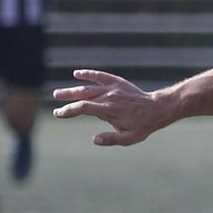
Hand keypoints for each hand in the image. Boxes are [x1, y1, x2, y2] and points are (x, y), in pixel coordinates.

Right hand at [52, 70, 169, 145]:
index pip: (83, 108)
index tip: (59, 113)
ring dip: (73, 89)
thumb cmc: (143, 125)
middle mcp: (108, 97)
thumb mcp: (129, 138)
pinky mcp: (117, 82)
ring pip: (88, 87)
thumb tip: (94, 140)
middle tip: (55, 101)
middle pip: (82, 96)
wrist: (157, 109)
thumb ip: (111, 139)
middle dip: (67, 98)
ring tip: (59, 93)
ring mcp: (112, 88)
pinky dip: (88, 74)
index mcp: (108, 111)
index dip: (69, 110)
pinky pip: (100, 76)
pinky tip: (77, 73)